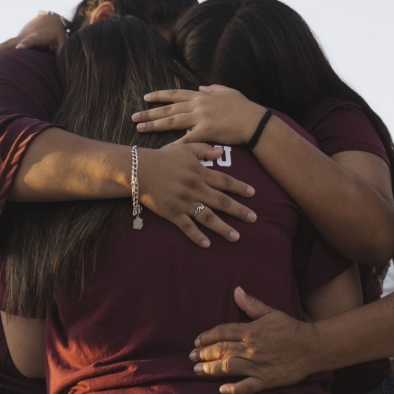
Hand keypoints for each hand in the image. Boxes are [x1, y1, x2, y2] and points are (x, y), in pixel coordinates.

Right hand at [0, 13, 68, 58]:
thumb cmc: (57, 34)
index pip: (32, 40)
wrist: (48, 19)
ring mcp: (18, 38)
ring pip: (4, 45)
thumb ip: (61, 54)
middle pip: (10, 43)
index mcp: (39, 36)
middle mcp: (25, 36)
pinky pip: (4, 48)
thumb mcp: (63, 42)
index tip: (19, 48)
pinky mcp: (14, 41)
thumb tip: (60, 70)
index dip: (26, 44)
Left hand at [132, 85, 265, 145]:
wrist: (255, 122)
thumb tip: (202, 87)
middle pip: (169, 109)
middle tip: (134, 117)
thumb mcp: (228, 92)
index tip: (146, 98)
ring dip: (154, 125)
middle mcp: (198, 105)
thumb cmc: (244, 108)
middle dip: (150, 112)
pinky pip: (185, 140)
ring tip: (140, 128)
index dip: (160, 96)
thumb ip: (213, 89)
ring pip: (172, 122)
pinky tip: (161, 150)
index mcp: (202, 96)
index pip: (176, 94)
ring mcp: (201, 118)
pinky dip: (172, 145)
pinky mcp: (206, 132)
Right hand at [140, 144, 257, 247]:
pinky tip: (207, 244)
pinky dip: (197, 236)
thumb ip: (204, 150)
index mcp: (199, 173)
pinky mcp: (172, 213)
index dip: (239, 187)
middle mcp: (195, 189)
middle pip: (221, 201)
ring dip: (223, 227)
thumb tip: (221, 152)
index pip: (225, 181)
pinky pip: (187, 227)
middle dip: (239, 210)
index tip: (253, 194)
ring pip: (207, 217)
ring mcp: (184, 202)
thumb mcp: (185, 149)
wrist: (139, 169)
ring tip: (236, 236)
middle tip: (253, 218)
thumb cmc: (163, 158)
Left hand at [191, 287, 317, 393]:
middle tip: (191, 357)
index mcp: (252, 331)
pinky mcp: (267, 380)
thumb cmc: (291, 328)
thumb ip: (251, 304)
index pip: (223, 332)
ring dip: (211, 369)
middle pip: (222, 350)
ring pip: (229, 367)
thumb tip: (236, 290)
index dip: (208, 336)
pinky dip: (235, 389)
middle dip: (204, 354)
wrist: (312, 347)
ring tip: (197, 371)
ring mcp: (258, 365)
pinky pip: (248, 387)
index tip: (196, 341)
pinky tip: (222, 390)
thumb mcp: (271, 312)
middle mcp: (252, 348)